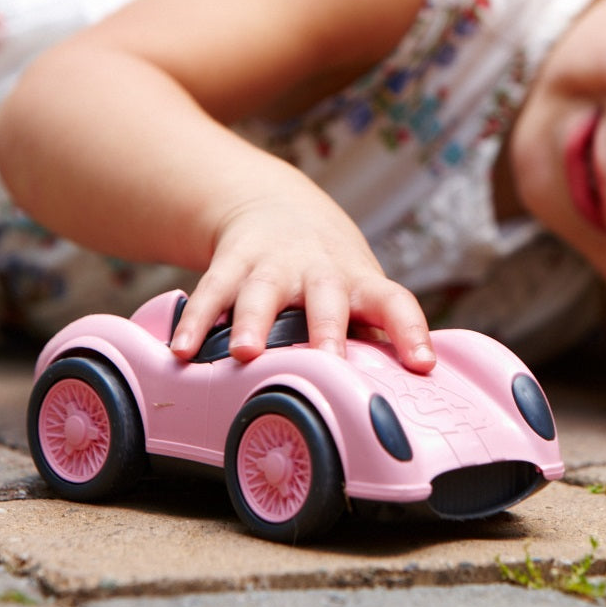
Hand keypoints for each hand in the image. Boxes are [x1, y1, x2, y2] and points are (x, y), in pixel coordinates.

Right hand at [167, 192, 435, 372]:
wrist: (277, 205)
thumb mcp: (359, 294)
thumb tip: (402, 401)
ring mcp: (272, 265)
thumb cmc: (330, 272)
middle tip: (328, 359)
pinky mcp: (231, 263)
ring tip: (245, 353)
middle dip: (327, 329)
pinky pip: (211, 293)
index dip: (410, 331)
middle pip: (326, 297)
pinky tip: (182, 352)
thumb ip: (373, 340)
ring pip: (262, 291)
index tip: (423, 364)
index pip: (394, 302)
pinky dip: (196, 322)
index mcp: (358, 282)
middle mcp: (318, 271)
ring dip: (253, 321)